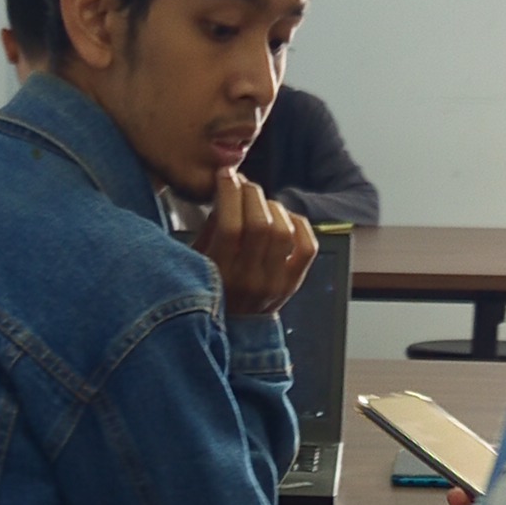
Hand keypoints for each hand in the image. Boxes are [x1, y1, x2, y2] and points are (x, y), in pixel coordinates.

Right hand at [201, 168, 316, 321]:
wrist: (233, 329)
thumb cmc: (212, 287)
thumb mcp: (198, 259)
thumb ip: (211, 226)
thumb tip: (228, 189)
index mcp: (219, 274)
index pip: (231, 225)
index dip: (230, 192)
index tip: (225, 175)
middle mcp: (249, 280)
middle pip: (260, 223)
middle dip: (251, 193)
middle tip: (244, 184)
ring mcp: (275, 283)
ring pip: (283, 229)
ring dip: (272, 205)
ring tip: (260, 203)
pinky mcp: (293, 283)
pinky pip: (307, 244)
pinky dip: (298, 223)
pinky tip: (284, 218)